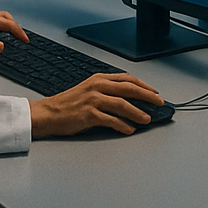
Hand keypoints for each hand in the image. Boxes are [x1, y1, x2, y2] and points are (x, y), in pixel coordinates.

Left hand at [0, 10, 25, 55]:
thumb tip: (2, 46)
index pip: (7, 24)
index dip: (18, 32)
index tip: (24, 40)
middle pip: (6, 17)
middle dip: (16, 27)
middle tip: (22, 38)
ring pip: (1, 16)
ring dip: (10, 24)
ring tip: (14, 35)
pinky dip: (3, 23)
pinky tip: (1, 32)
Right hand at [29, 73, 164, 136]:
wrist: (48, 113)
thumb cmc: (69, 103)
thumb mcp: (89, 89)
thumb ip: (108, 90)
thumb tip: (131, 98)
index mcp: (99, 79)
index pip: (128, 79)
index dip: (144, 85)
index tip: (154, 93)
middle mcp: (97, 86)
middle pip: (129, 89)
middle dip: (147, 96)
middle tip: (159, 103)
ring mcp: (93, 100)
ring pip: (122, 104)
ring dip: (137, 112)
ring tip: (147, 119)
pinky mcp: (88, 114)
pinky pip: (110, 120)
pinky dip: (122, 125)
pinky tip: (129, 129)